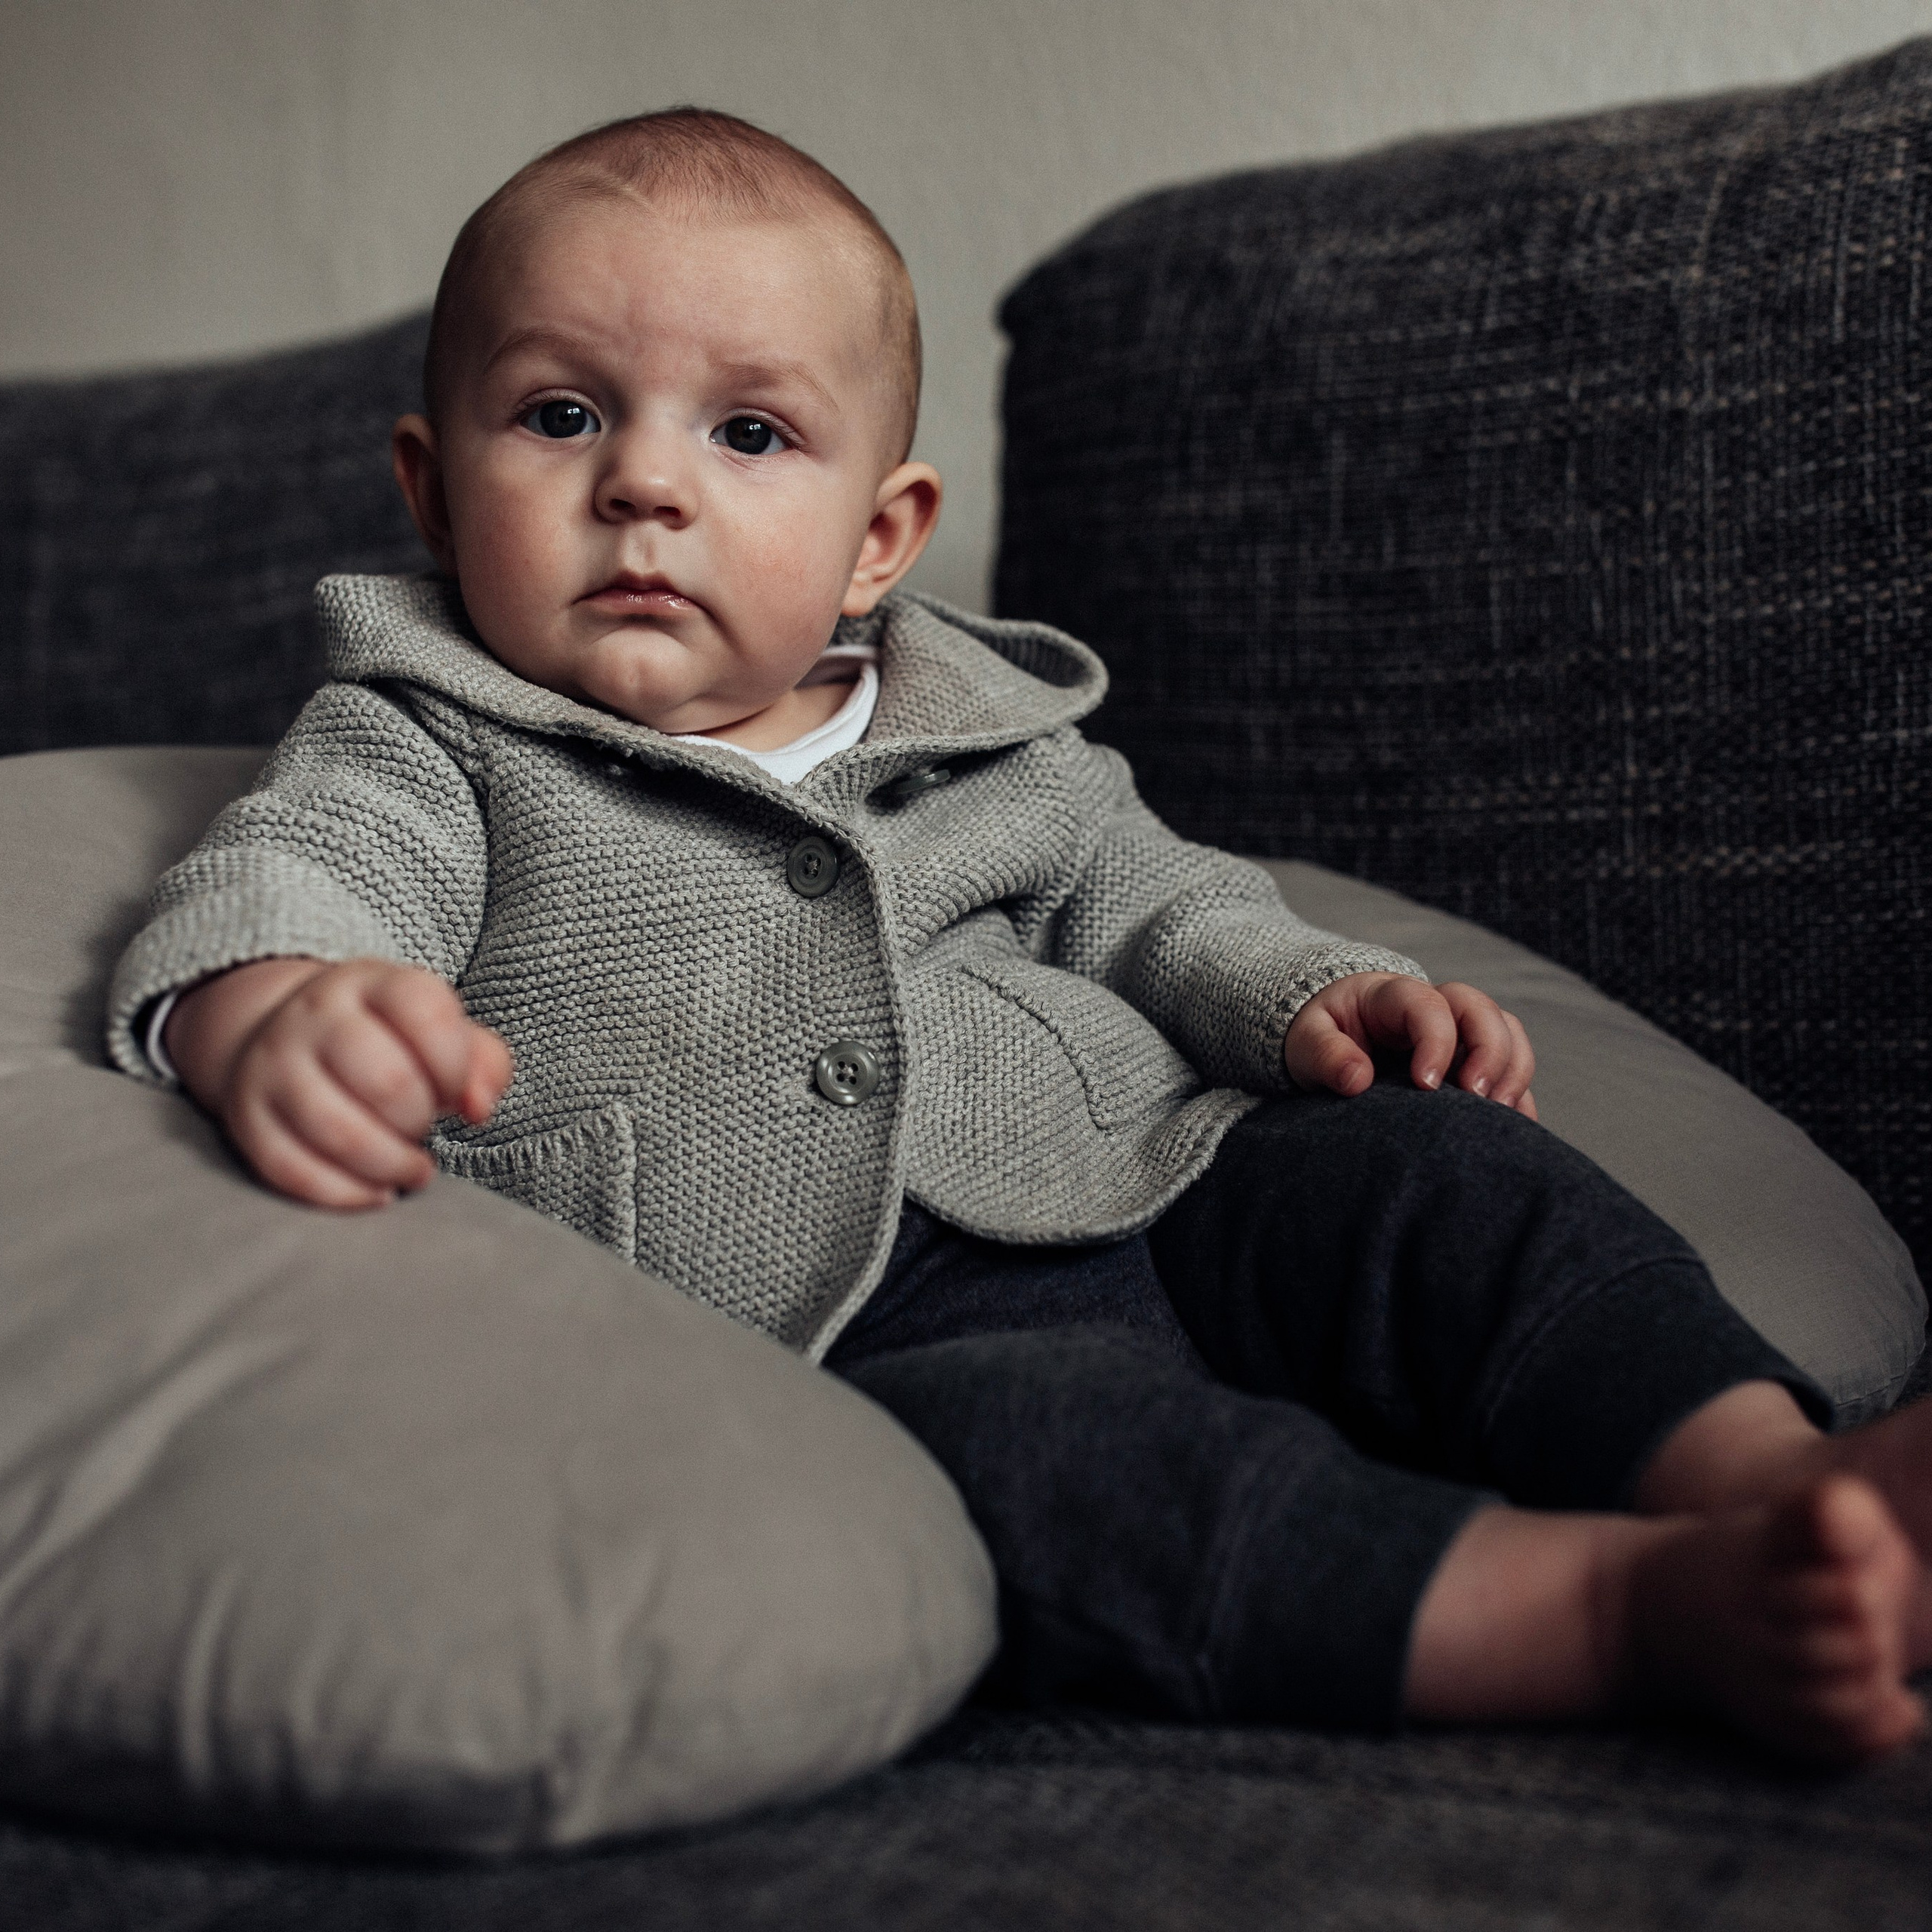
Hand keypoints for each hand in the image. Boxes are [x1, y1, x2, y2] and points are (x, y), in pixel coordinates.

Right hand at [165, 957, 513, 1207]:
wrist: (286, 1039)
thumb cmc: (387, 1043)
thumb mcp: (440, 1032)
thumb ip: (484, 1063)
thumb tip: (478, 1108)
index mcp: (372, 983)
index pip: (425, 1012)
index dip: (455, 1065)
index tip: (454, 1091)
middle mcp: (316, 1016)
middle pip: (387, 1081)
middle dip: (421, 1120)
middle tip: (424, 1129)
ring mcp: (275, 1065)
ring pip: (340, 1132)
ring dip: (391, 1165)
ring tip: (411, 1169)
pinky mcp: (247, 1117)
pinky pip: (295, 1170)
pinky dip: (347, 1194)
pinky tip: (376, 1191)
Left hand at [1283, 973, 1536, 1117]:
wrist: (1328, 1037)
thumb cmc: (1319, 1033)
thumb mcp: (1306, 1039)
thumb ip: (1325, 1053)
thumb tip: (1357, 1079)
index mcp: (1393, 995)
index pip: (1429, 1004)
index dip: (1437, 1041)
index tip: (1426, 1084)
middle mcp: (1437, 1008)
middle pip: (1483, 1011)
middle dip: (1490, 1052)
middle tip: (1477, 1098)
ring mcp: (1459, 1033)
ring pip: (1508, 1033)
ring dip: (1513, 1072)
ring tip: (1499, 1116)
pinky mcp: (1471, 1063)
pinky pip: (1510, 1071)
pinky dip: (1519, 1097)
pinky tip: (1515, 1130)